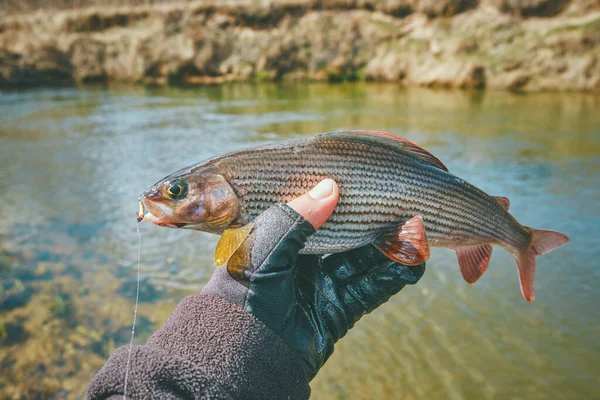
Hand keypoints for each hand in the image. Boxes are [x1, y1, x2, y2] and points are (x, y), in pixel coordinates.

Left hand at [202, 179, 424, 379]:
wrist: (246, 356)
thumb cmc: (244, 295)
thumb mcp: (263, 248)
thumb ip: (295, 218)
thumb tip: (330, 187)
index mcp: (279, 242)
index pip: (313, 214)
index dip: (338, 201)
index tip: (362, 185)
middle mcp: (301, 263)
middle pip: (344, 237)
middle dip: (371, 224)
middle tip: (399, 206)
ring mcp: (321, 288)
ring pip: (362, 262)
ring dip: (388, 248)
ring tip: (415, 230)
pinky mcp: (337, 312)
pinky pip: (370, 291)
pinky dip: (392, 276)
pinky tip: (413, 263)